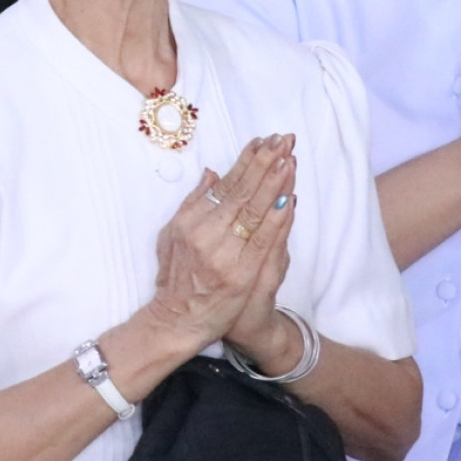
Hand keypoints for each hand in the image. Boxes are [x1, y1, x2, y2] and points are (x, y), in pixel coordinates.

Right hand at [126, 136, 297, 372]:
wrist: (178, 319)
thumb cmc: (176, 277)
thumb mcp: (172, 235)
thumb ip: (193, 203)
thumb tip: (212, 174)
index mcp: (191, 221)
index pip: (225, 185)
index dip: (246, 161)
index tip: (263, 141)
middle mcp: (206, 234)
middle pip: (243, 193)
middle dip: (265, 164)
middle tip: (284, 140)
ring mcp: (225, 255)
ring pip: (255, 212)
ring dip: (275, 184)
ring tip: (289, 160)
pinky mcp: (242, 274)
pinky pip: (263, 242)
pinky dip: (277, 220)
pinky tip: (288, 201)